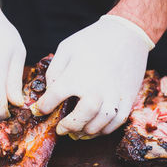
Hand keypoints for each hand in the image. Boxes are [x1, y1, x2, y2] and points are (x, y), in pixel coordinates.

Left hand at [36, 15, 153, 135]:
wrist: (127, 33)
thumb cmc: (92, 39)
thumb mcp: (66, 48)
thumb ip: (54, 71)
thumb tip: (50, 90)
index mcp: (75, 77)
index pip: (52, 100)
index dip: (42, 108)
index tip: (39, 110)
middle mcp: (94, 90)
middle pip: (78, 119)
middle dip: (67, 127)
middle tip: (60, 129)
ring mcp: (113, 96)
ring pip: (98, 125)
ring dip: (85, 132)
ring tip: (77, 132)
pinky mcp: (128, 99)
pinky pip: (116, 122)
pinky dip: (105, 130)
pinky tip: (95, 128)